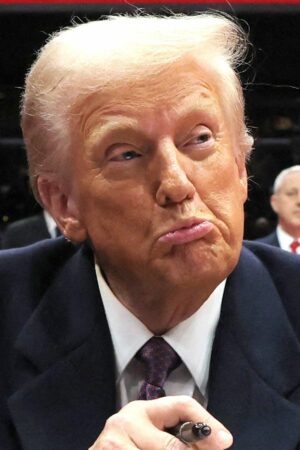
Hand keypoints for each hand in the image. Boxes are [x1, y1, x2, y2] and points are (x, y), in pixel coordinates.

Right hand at [89, 396, 232, 448]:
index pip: (181, 405)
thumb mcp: (151, 439)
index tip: (225, 441)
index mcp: (142, 411)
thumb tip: (218, 442)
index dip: (206, 422)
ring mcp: (112, 443)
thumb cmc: (128, 448)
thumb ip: (177, 440)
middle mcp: (125, 421)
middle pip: (173, 447)